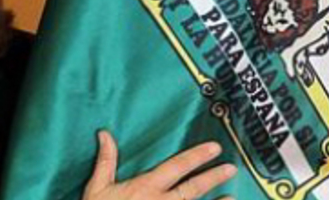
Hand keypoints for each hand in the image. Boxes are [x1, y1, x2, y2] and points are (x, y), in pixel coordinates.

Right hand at [82, 130, 236, 199]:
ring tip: (232, 197)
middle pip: (192, 189)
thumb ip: (106, 161)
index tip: (214, 148)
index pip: (176, 167)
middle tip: (231, 168)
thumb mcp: (97, 188)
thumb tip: (105, 134)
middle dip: (213, 177)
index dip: (197, 156)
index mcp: (146, 187)